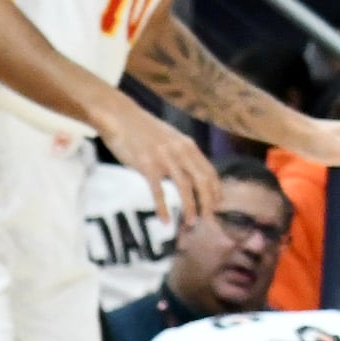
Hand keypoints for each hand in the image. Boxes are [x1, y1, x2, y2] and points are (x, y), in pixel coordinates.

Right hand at [98, 96, 221, 227]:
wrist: (121, 117)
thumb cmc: (144, 131)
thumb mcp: (171, 138)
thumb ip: (182, 154)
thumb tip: (192, 173)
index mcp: (188, 145)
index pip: (209, 171)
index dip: (215, 190)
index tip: (218, 205)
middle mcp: (180, 151)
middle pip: (202, 180)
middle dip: (207, 202)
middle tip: (208, 219)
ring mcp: (164, 158)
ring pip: (184, 187)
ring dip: (190, 207)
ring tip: (191, 222)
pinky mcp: (146, 165)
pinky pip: (158, 191)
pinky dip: (163, 207)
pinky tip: (165, 220)